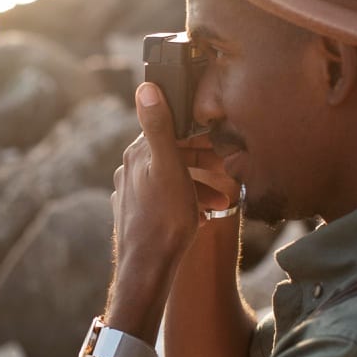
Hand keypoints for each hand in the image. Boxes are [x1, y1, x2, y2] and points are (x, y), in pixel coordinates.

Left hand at [110, 85, 226, 303]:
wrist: (148, 269)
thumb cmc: (164, 220)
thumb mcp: (170, 168)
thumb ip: (159, 127)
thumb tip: (146, 87)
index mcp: (137, 155)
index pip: (169, 130)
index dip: (197, 134)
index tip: (219, 142)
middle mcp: (129, 171)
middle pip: (172, 155)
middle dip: (202, 162)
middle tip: (227, 172)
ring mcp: (131, 194)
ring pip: (172, 180)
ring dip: (198, 186)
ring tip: (221, 201)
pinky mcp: (136, 215)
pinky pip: (166, 200)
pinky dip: (187, 202)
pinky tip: (202, 215)